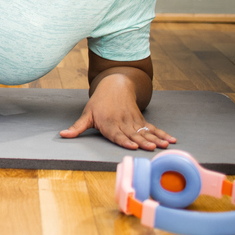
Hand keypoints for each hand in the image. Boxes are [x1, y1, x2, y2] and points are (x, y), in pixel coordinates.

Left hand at [59, 73, 175, 150]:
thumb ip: (77, 127)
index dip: (124, 141)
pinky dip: (162, 134)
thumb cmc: (98, 104)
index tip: (132, 146)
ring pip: (145, 132)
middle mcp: (122, 123)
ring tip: (164, 145)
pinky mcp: (141, 120)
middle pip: (133, 134)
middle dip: (143, 142)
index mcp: (108, 124)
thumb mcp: (86, 115)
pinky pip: (153, 128)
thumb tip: (63, 135)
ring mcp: (133, 121)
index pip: (116, 134)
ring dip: (155, 139)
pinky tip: (171, 140)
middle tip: (152, 148)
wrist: (114, 86)